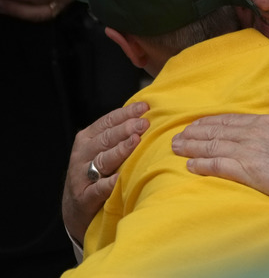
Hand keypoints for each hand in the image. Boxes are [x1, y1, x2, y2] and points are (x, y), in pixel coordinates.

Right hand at [62, 101, 149, 243]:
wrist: (75, 208)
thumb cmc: (96, 173)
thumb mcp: (101, 150)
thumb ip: (118, 135)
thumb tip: (145, 115)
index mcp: (87, 139)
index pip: (107, 121)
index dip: (126, 113)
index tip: (144, 107)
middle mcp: (82, 154)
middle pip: (106, 138)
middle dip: (126, 129)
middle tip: (144, 123)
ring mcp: (81, 176)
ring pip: (102, 160)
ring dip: (120, 150)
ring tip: (136, 141)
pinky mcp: (84, 197)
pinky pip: (99, 188)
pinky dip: (110, 183)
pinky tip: (121, 177)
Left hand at [172, 96, 268, 230]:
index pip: (233, 120)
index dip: (213, 122)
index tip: (198, 123)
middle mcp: (256, 134)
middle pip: (218, 131)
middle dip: (196, 132)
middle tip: (178, 135)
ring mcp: (251, 152)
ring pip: (214, 146)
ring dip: (192, 146)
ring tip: (176, 147)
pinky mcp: (249, 171)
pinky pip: (219, 165)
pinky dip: (202, 164)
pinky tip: (190, 165)